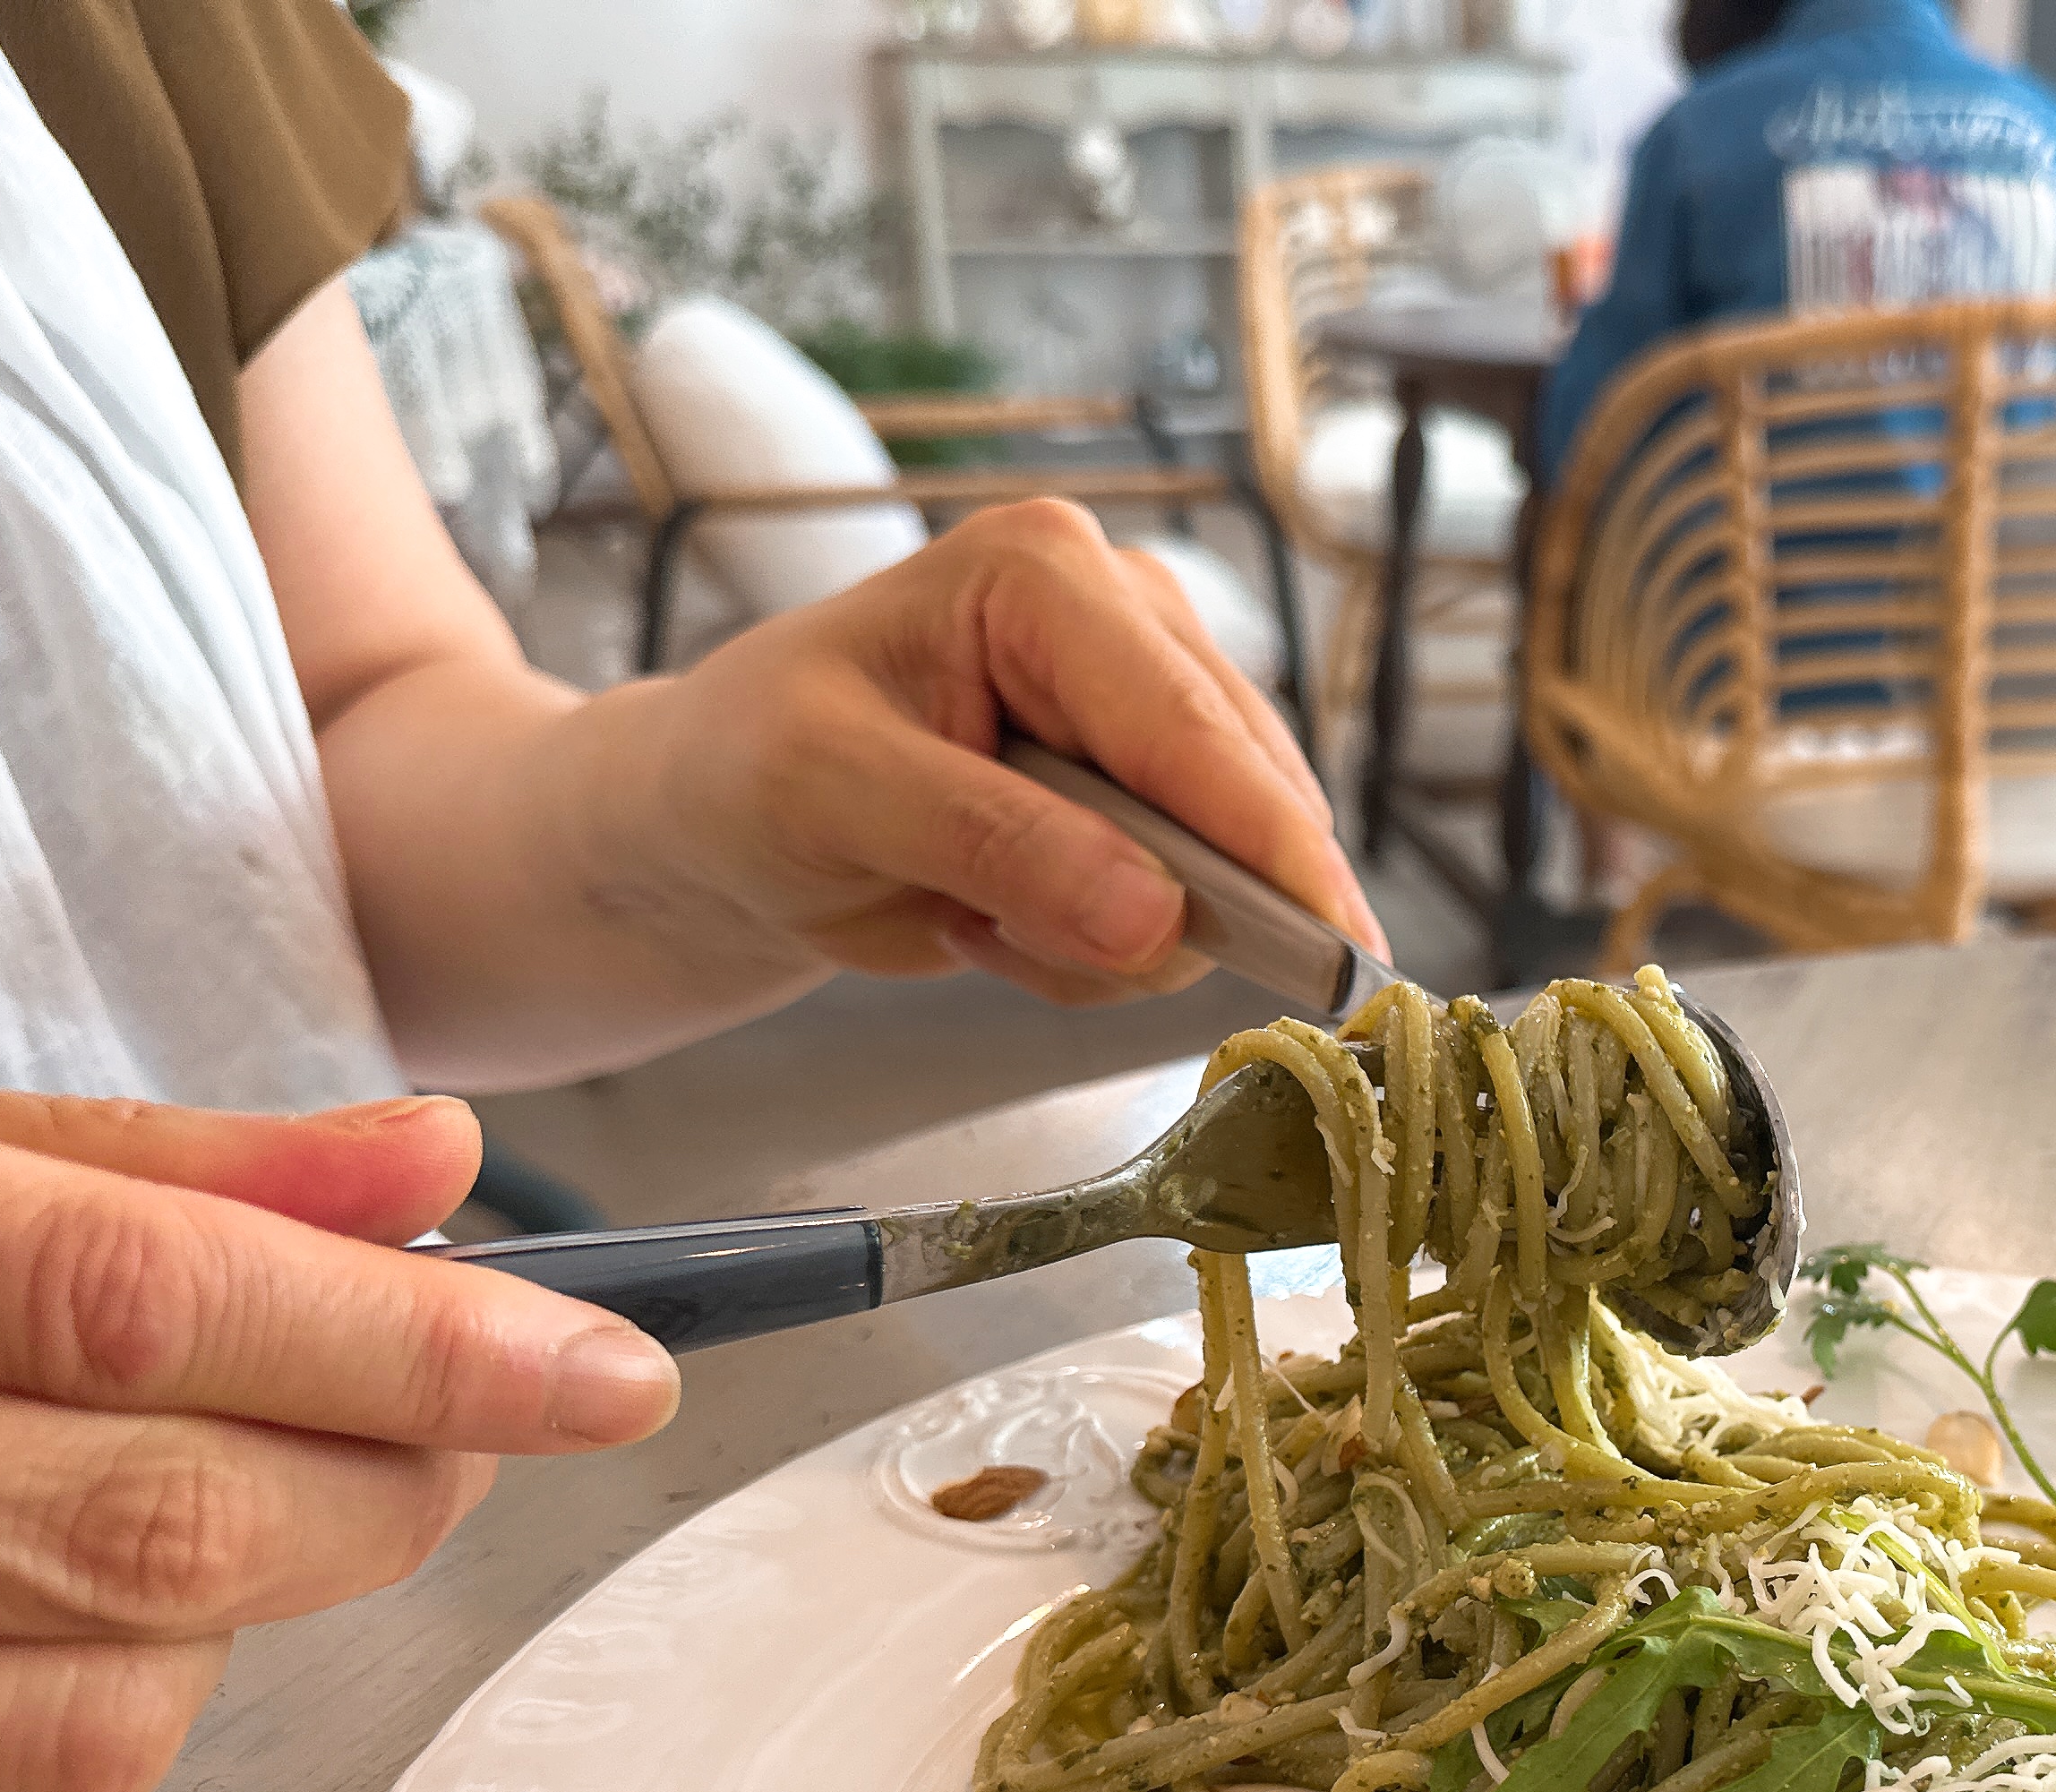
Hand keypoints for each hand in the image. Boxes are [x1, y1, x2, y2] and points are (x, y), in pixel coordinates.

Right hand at [0, 1093, 683, 1791]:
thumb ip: (168, 1174)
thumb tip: (428, 1171)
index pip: (154, 1298)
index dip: (416, 1343)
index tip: (615, 1370)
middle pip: (174, 1529)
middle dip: (380, 1486)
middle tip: (441, 1424)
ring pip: (120, 1722)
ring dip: (212, 1635)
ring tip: (153, 1517)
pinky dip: (80, 1768)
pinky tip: (26, 1644)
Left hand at [586, 500, 1384, 1007]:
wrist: (716, 814)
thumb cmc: (745, 772)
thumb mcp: (835, 800)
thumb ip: (1000, 847)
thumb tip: (1158, 919)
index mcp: (1045, 573)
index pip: (1189, 730)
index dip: (1270, 849)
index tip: (1339, 955)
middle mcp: (1127, 613)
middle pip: (1240, 799)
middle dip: (1149, 908)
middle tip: (992, 931)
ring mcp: (1154, 697)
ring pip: (1230, 868)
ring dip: (1110, 936)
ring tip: (974, 910)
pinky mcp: (1160, 780)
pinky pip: (1196, 905)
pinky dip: (1103, 946)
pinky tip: (1001, 911)